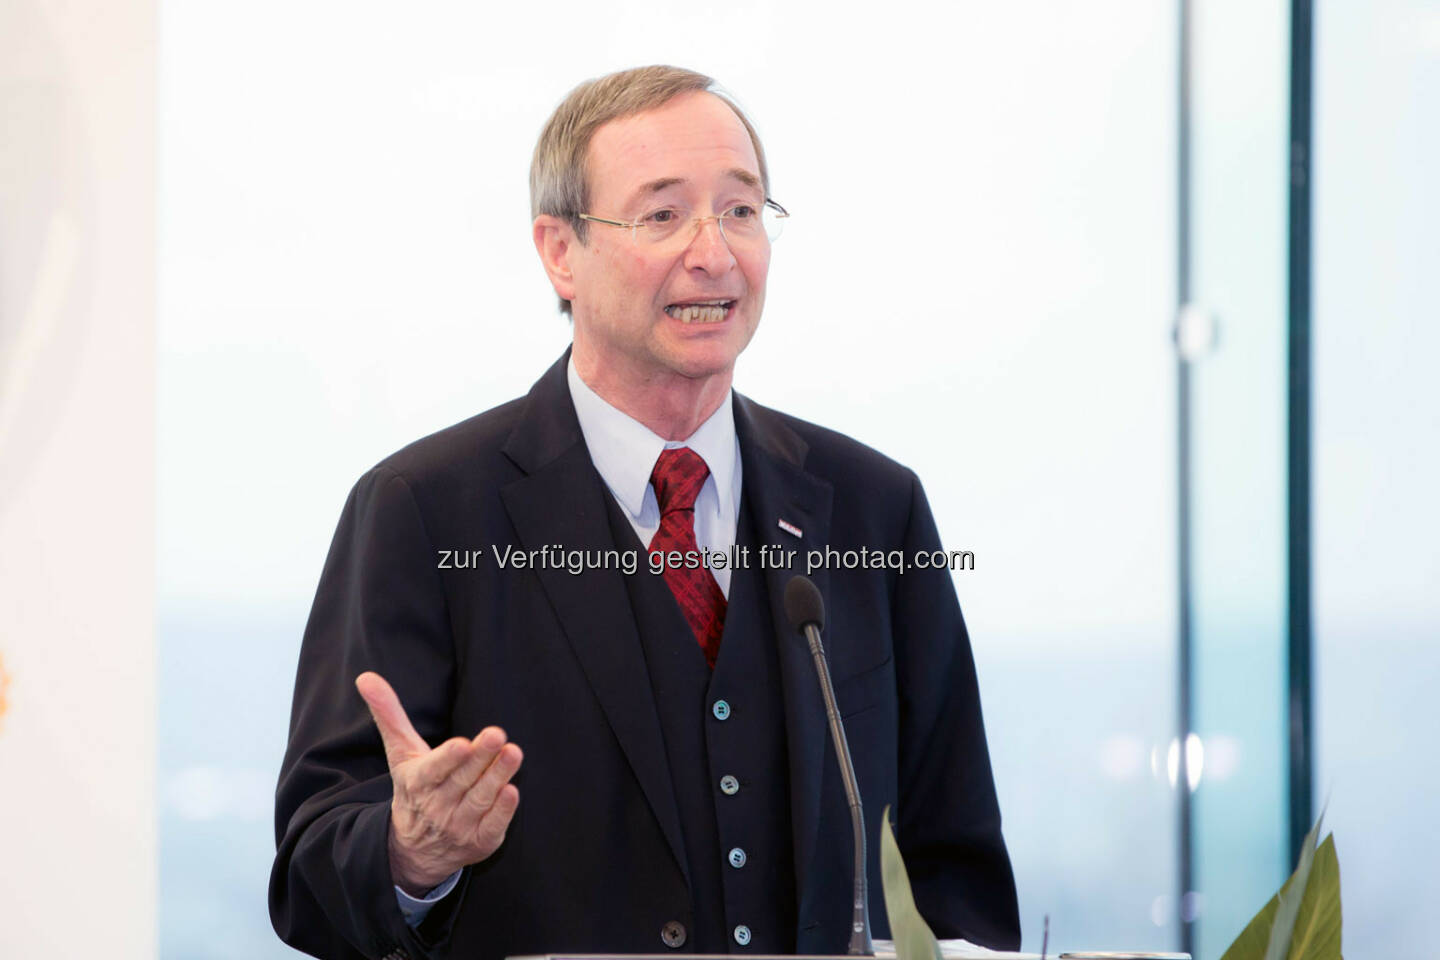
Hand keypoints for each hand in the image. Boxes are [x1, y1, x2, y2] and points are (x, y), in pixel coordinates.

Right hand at [355, 671, 522, 895]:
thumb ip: (389, 714)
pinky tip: (512, 791)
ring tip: (514, 753)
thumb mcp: (400, 753)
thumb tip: (365, 676)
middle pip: (463, 779)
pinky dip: (503, 812)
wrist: (413, 851)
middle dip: (481, 758)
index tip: (463, 743)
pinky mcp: (480, 841)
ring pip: (480, 799)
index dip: (448, 758)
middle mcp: (437, 806)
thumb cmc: (414, 788)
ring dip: (498, 777)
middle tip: (498, 735)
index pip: (433, 769)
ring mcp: (459, 826)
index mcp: (418, 782)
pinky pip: (493, 826)